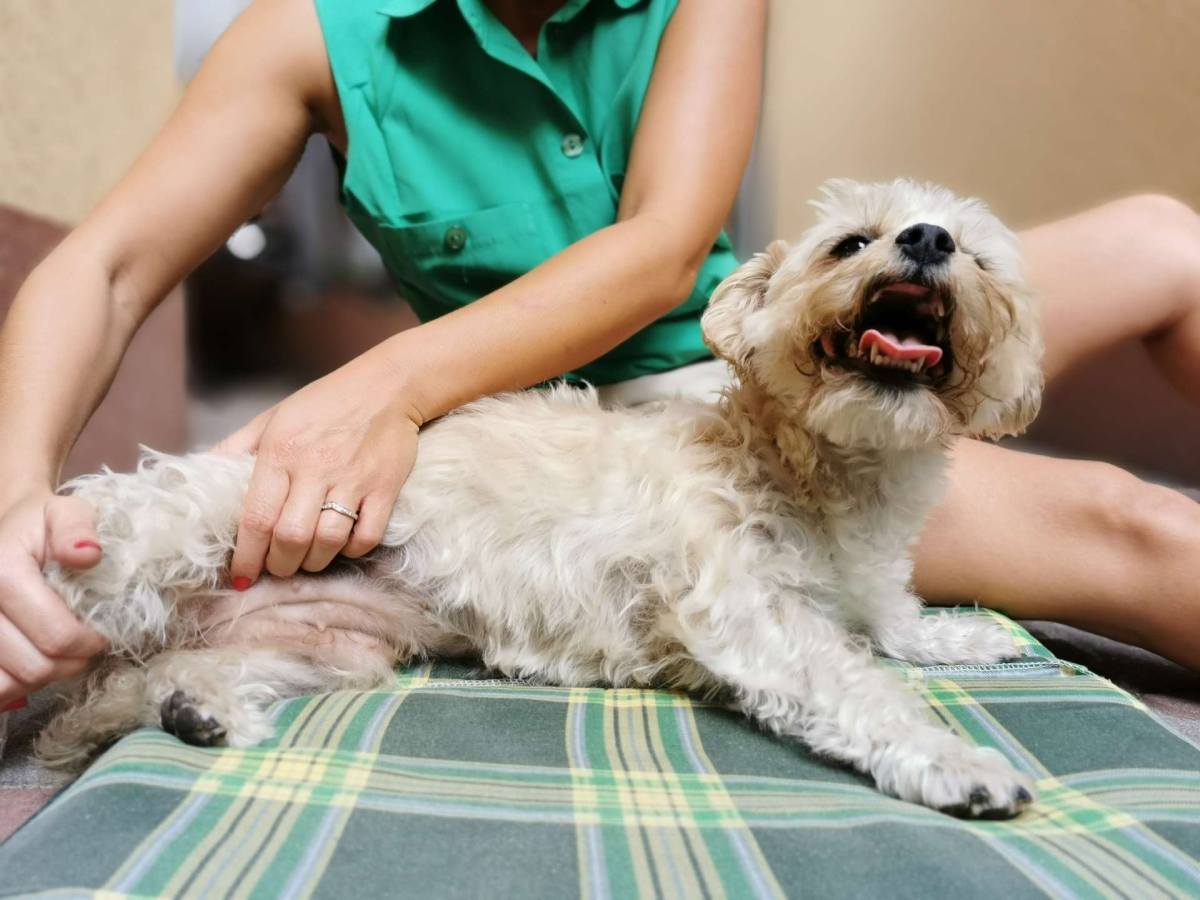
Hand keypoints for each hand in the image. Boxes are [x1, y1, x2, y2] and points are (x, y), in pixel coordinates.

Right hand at [0, 492, 108, 705]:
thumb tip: (87, 554)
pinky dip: (17, 684)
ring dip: (43, 677)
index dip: (88, 643)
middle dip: (70, 662)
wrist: (5, 528)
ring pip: (9, 685)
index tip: (101, 632)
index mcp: (2, 571)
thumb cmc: (40, 525)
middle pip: (34, 667)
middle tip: (84, 646)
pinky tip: (33, 659)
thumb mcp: (66, 511)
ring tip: (60, 653)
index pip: (56, 635)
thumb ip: (77, 528)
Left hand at [216, 354, 420, 586]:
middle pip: (290, 537)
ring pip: (327, 542)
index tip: (241, 576)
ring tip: (307, 559)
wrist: (386, 386)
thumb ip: (236, 449)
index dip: (246, 555)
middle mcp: (315, 468)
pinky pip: (366, 537)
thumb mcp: (272, 418)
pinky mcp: (385, 488)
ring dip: (313, 562)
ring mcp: (353, 480)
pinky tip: (342, 543)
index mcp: (281, 451)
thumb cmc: (324, 403)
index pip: (256, 517)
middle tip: (277, 567)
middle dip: (279, 565)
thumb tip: (199, 475)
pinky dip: (351, 550)